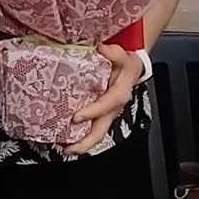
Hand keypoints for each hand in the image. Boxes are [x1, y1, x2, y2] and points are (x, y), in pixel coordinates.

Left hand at [64, 41, 145, 156]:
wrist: (132, 70)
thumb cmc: (125, 65)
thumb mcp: (124, 55)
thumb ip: (115, 53)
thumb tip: (103, 49)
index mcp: (119, 95)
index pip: (106, 106)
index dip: (92, 113)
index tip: (76, 117)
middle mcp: (113, 108)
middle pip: (101, 130)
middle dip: (86, 141)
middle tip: (69, 148)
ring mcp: (107, 114)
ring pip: (96, 133)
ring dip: (81, 143)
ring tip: (66, 149)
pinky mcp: (101, 116)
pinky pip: (92, 128)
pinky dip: (80, 136)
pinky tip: (66, 139)